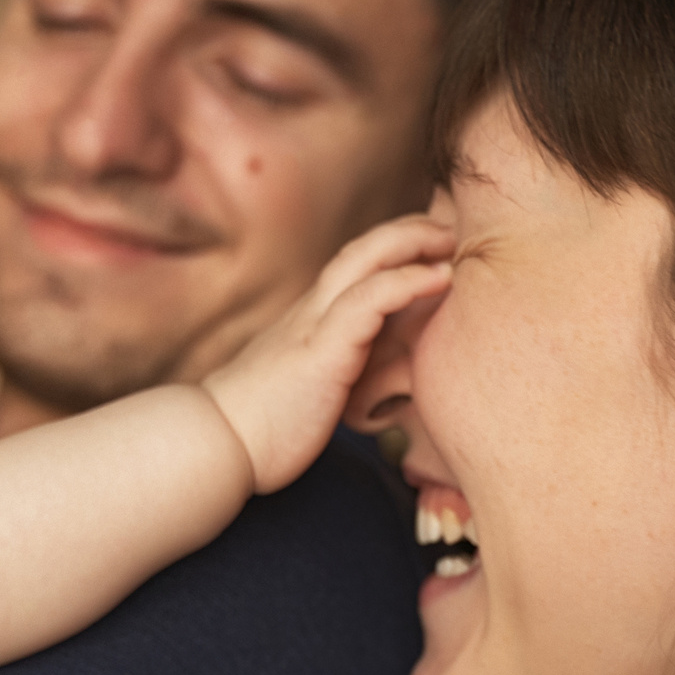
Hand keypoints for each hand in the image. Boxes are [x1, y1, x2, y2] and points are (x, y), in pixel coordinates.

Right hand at [202, 215, 454, 493]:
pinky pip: (368, 299)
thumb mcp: (318, 387)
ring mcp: (316, 323)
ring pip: (367, 258)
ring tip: (453, 241)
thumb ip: (349, 371)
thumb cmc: (269, 426)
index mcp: (313, 318)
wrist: (219, 445)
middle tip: (455, 231)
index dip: (398, 248)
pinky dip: (407, 281)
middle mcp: (314, 309)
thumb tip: (396, 376)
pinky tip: (441, 278)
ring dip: (414, 242)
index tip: (439, 248)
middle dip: (413, 230)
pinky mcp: (323, 349)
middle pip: (367, 246)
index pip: (358, 265)